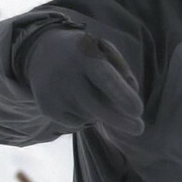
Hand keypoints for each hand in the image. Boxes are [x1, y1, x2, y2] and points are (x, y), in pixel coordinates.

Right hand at [23, 28, 144, 135]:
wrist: (42, 53)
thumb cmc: (86, 54)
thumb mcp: (105, 51)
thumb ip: (122, 71)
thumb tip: (131, 97)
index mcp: (86, 56)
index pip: (105, 78)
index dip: (122, 95)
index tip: (138, 111)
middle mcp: (67, 75)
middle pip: (97, 106)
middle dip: (120, 120)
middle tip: (139, 129)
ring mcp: (54, 94)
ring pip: (90, 116)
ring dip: (101, 112)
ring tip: (90, 91)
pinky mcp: (47, 109)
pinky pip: (77, 123)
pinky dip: (86, 117)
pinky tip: (77, 100)